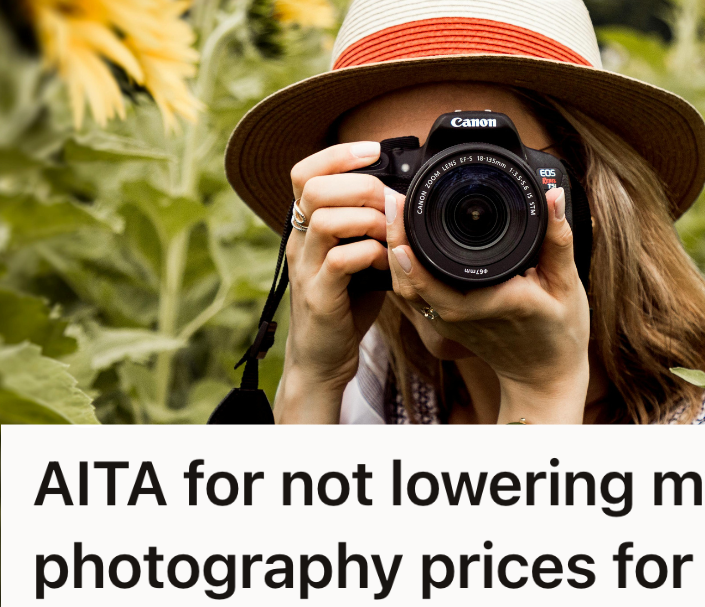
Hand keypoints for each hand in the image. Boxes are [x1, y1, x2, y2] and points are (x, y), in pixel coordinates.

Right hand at [274, 141, 388, 423]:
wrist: (322, 358)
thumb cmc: (345, 304)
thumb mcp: (357, 256)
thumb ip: (371, 228)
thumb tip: (405, 199)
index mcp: (306, 227)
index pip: (304, 173)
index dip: (337, 154)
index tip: (373, 150)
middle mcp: (298, 242)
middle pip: (313, 188)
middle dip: (360, 185)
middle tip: (390, 202)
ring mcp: (305, 269)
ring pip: (325, 219)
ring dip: (367, 219)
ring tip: (389, 234)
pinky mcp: (318, 296)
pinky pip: (340, 261)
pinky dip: (370, 254)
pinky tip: (386, 263)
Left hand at [386, 187, 590, 423]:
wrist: (544, 376)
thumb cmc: (560, 333)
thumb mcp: (567, 284)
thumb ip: (558, 239)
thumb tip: (552, 196)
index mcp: (492, 303)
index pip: (438, 282)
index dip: (412, 253)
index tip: (403, 213)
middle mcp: (463, 316)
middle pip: (410, 281)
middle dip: (395, 239)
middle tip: (393, 200)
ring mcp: (450, 323)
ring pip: (406, 289)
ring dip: (394, 252)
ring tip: (395, 212)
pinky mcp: (445, 324)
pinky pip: (414, 295)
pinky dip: (404, 268)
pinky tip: (403, 240)